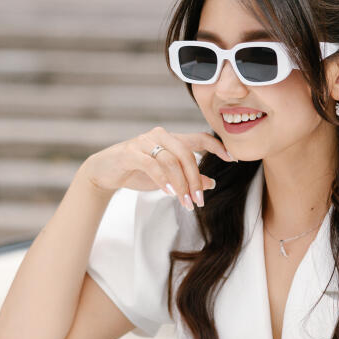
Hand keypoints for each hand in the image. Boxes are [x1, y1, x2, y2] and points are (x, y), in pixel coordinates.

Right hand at [83, 126, 233, 208]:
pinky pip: (152, 164)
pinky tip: (168, 192)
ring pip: (171, 160)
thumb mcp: (167, 177)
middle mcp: (161, 136)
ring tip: (185, 202)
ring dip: (180, 184)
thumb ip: (188, 177)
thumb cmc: (138, 172)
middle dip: (195, 179)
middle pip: (187, 153)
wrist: (106, 172)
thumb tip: (211, 182)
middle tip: (199, 200)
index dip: (217, 146)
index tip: (232, 159)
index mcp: (172, 139)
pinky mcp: (131, 152)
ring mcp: (145, 142)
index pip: (200, 138)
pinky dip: (162, 179)